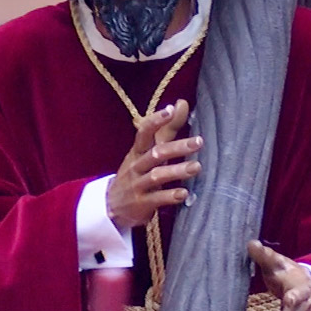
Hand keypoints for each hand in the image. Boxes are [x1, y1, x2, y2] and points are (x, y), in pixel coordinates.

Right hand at [106, 100, 202, 230]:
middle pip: (156, 153)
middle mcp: (136, 166)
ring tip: (197, 167)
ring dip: (177, 171)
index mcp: (137, 151)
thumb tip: (181, 103)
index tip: (170, 109)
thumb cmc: (137, 174)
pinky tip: (184, 193)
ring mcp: (137, 185)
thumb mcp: (148, 152)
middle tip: (199, 142)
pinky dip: (170, 196)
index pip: (144, 132)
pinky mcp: (141, 204)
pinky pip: (156, 199)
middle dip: (177, 147)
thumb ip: (167, 130)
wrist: (111, 206)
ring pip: (157, 175)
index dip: (156, 120)